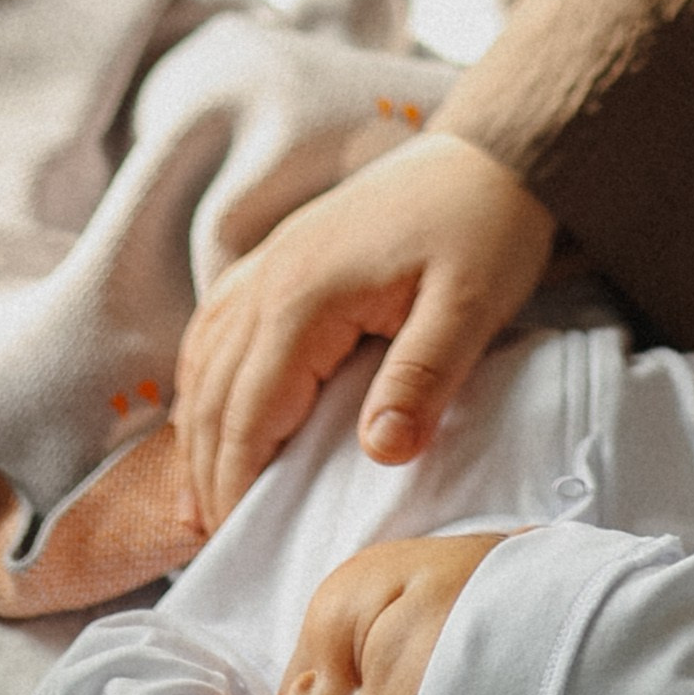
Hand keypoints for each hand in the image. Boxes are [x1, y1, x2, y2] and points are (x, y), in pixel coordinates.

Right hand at [175, 130, 555, 529]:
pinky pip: (218, 325)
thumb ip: (422, 377)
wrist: (493, 153)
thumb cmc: (487, 227)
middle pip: (214, 394)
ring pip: (205, 359)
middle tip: (221, 539)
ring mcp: (270, 260)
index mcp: (306, 296)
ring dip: (201, 429)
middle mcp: (270, 277)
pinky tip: (218, 411)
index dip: (236, 482)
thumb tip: (380, 454)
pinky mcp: (282, 254)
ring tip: (212, 494)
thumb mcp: (471, 305)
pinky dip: (207, 379)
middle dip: (210, 470)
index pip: (249, 412)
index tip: (239, 541)